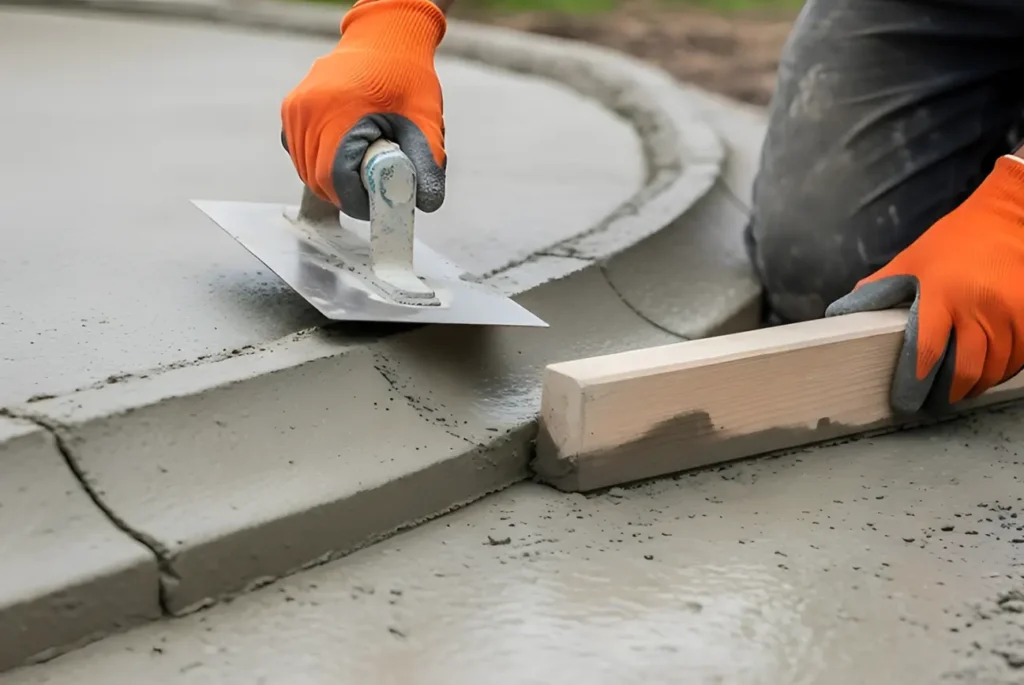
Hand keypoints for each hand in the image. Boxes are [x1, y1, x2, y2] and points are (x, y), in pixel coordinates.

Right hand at [281, 0, 446, 220]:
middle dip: (345, 194)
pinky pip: (300, 153)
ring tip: (363, 168)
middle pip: (315, 179)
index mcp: (338, 112)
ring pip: (305, 169)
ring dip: (332, 180)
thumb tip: (425, 204)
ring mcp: (295, 108)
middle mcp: (308, 110)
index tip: (376, 204)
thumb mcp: (426, 122)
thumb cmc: (406, 76)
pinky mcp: (291, 109)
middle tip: (374, 190)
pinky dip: (319, 163)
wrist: (386, 38)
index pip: (332, 178)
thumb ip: (427, 165)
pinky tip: (345, 154)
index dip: (354, 200)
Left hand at [826, 156, 1023, 413]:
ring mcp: (1012, 313)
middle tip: (938, 402)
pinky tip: (990, 370)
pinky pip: (1020, 358)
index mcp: (941, 295)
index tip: (908, 400)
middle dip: (950, 393)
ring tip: (963, 389)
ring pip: (996, 369)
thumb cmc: (957, 238)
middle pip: (965, 370)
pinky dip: (1005, 370)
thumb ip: (878, 289)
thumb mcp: (911, 260)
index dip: (915, 383)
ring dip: (978, 384)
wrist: (1012, 215)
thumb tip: (842, 313)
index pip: (925, 351)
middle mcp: (978, 307)